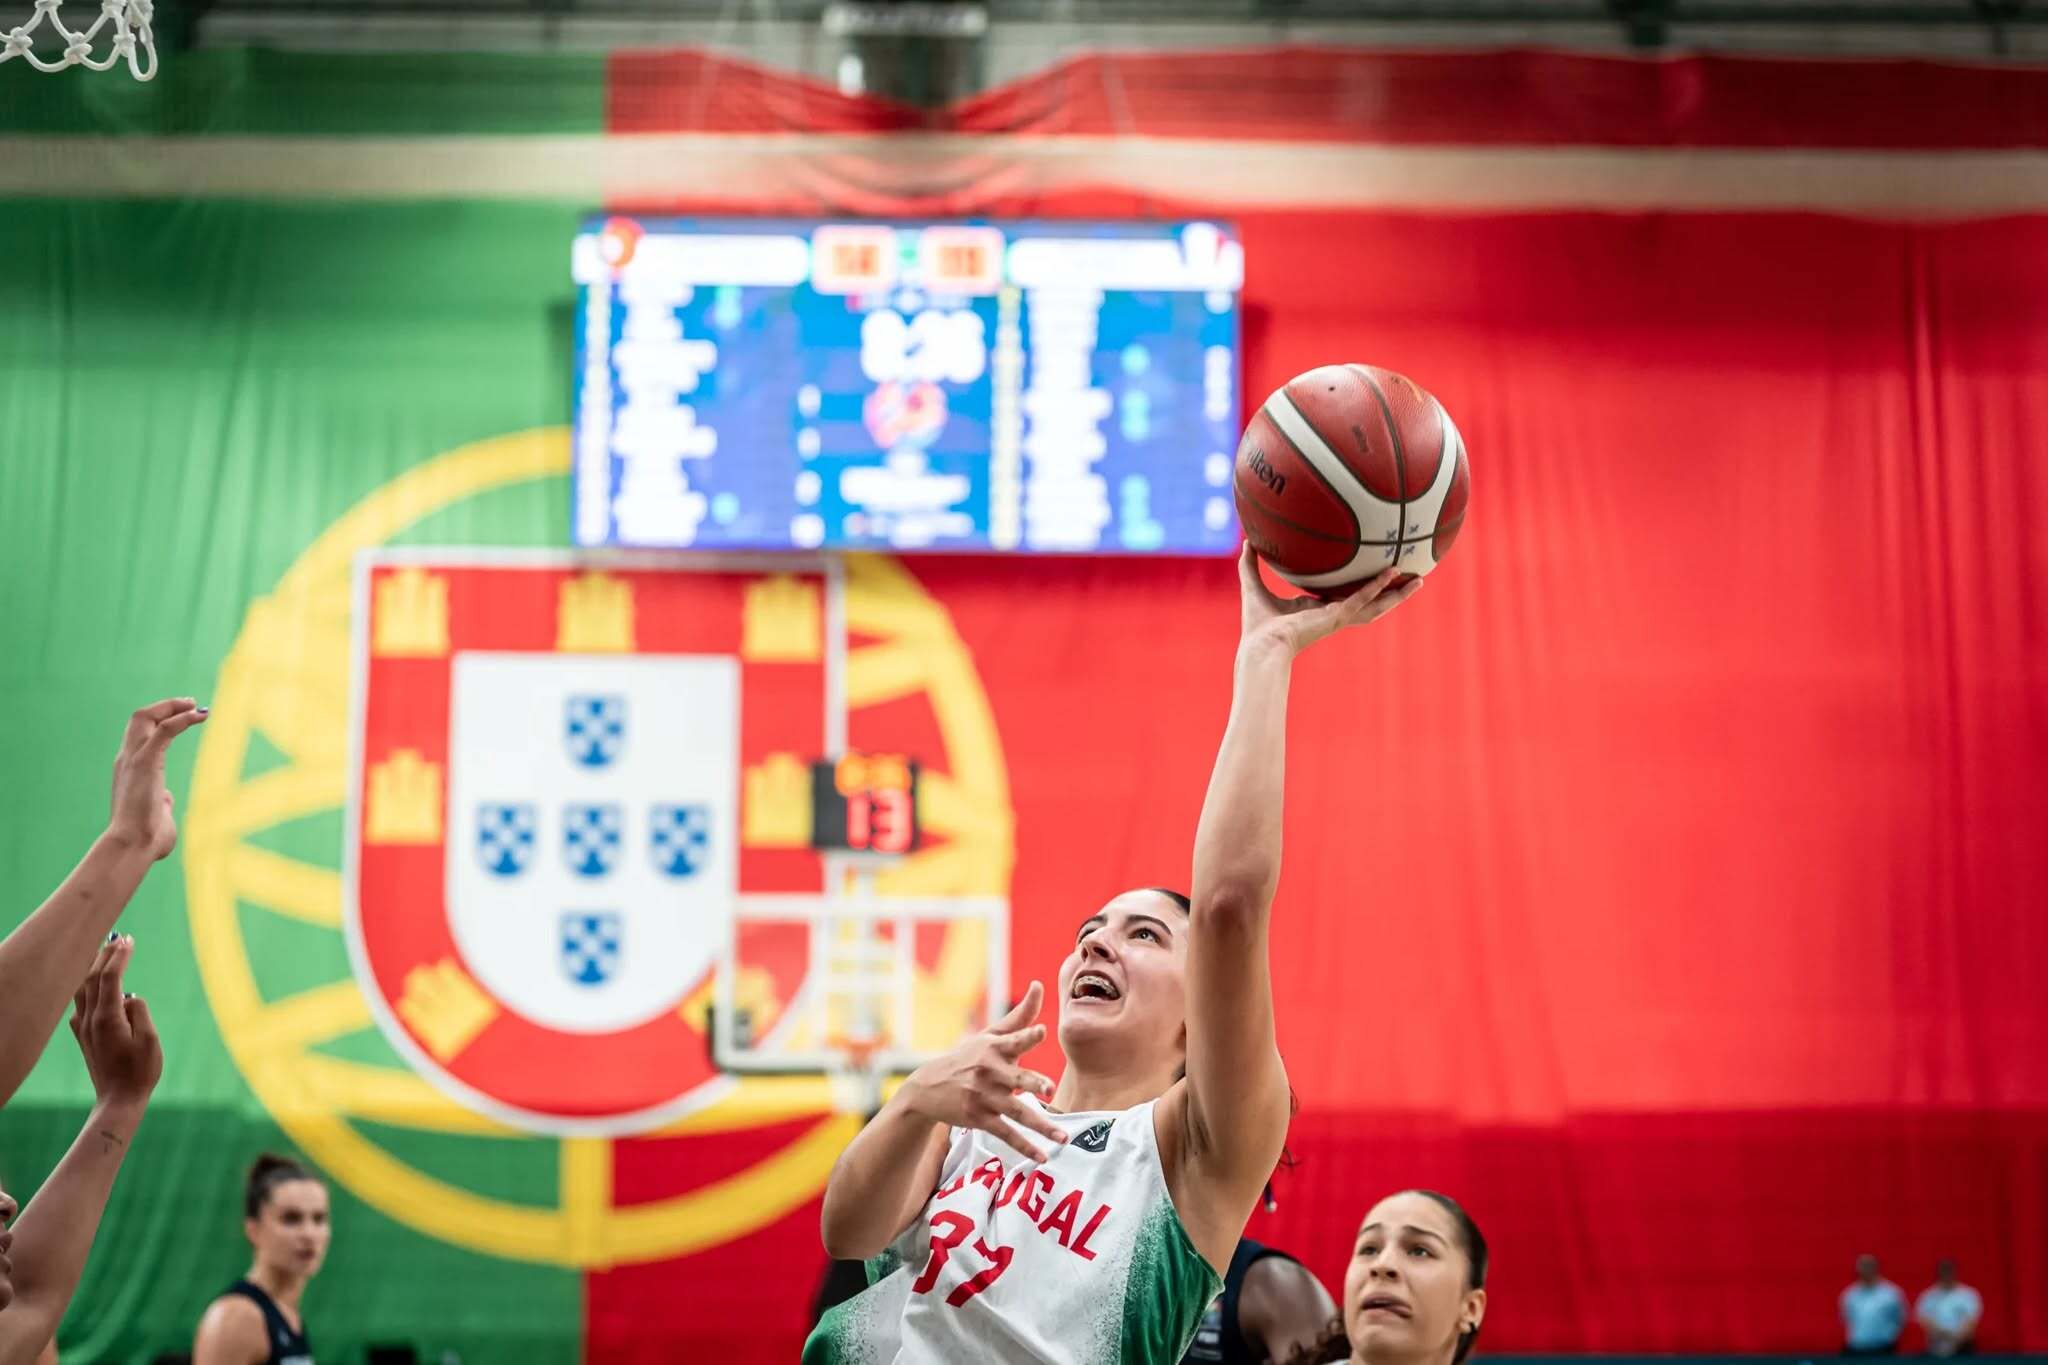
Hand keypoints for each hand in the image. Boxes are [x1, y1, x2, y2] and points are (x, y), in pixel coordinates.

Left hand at [69, 935, 161, 1111]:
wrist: (118, 1099)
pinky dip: (88, 985)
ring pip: (82, 989)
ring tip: (105, 951)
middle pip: (91, 978)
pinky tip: (95, 982)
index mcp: (107, 1019)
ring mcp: (83, 1028)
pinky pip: (81, 1003)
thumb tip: (129, 996)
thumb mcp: (150, 1040)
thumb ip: (139, 1012)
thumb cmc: (140, 1072)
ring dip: (93, 967)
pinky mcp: (83, 1035)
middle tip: (119, 937)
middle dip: (105, 955)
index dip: (119, 956)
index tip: (130, 940)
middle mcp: (90, 1020)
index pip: (110, 978)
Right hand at [106, 698, 207, 860]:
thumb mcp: (156, 815)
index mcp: (129, 770)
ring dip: (171, 706)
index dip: (160, 721)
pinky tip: (199, 715)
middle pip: (139, 718)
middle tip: (190, 702)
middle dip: (164, 706)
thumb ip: (161, 804)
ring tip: (194, 704)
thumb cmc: (146, 839)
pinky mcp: (146, 762)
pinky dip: (181, 718)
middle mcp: (127, 759)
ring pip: (146, 716)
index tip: (184, 716)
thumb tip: (166, 801)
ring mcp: (134, 759)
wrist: (133, 845)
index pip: (140, 734)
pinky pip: (165, 730)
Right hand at [902, 981, 1067, 1162]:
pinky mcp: (979, 1118)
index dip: (1027, 1036)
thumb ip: (1020, 1017)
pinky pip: (1006, 1134)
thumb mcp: (989, 1035)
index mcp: (993, 1048)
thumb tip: (1040, 985)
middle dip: (1032, 1083)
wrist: (928, 1087)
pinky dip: (1024, 1146)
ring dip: (1041, 1127)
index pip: (1014, 1040)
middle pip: (1016, 1079)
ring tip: (1062, 1139)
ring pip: (1017, 1113)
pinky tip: (1042, 1156)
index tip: (1041, 1032)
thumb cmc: (967, 1057)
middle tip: (1049, 1089)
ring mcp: (984, 1097)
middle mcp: (989, 1072)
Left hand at [1237, 546, 1421, 655]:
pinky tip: (1391, 573)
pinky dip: (1376, 587)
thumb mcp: (1253, 585)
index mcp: (1319, 609)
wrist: (1259, 646)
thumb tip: (1247, 539)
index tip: (1376, 574)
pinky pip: (1361, 600)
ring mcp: (1338, 617)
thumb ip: (1251, 563)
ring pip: (1377, 605)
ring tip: (1420, 580)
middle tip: (1415, 579)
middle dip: (1394, 592)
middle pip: (1372, 602)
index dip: (1365, 586)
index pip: (1348, 596)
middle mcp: (1334, 614)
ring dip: (1398, 594)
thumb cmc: (1256, 624)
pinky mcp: (1336, 618)